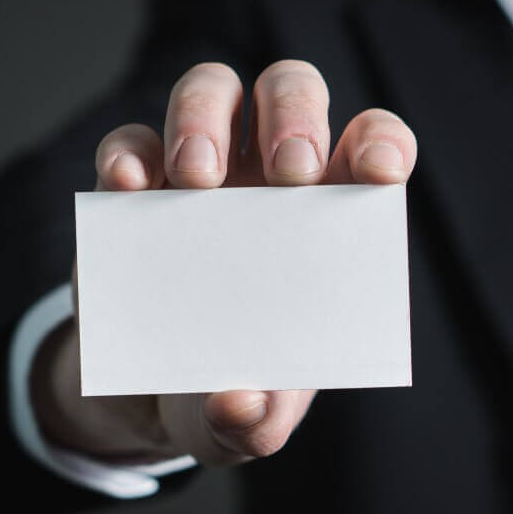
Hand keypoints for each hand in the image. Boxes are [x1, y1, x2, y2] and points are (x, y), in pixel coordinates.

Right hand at [30, 60, 416, 465]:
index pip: (373, 147)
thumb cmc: (229, 392)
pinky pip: (131, 142)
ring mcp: (199, 173)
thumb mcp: (247, 423)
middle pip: (290, 92)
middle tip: (288, 173)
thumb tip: (241, 403)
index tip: (380, 174)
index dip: (383, 143)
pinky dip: (129, 153)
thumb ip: (256, 422)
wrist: (152, 397)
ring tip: (199, 180)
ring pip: (212, 90)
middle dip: (295, 115)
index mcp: (328, 218)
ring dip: (206, 117)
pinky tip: (130, 186)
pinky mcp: (133, 188)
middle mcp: (269, 178)